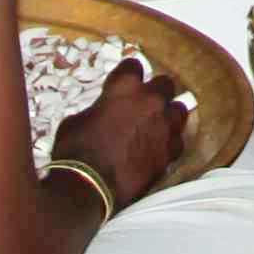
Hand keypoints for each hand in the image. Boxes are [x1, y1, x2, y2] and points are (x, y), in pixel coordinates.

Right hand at [60, 59, 188, 204]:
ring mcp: (165, 126)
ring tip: (156, 124)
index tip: (123, 82)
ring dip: (168, 114)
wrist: (89, 187)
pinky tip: (158, 148)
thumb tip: (104, 113)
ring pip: (178, 110)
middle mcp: (151, 101)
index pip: (134, 66)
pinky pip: (177, 139)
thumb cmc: (75, 150)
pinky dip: (169, 141)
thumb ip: (99, 109)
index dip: (128, 73)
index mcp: (125, 87)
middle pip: (165, 84)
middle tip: (142, 104)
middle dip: (154, 91)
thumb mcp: (77, 120)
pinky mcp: (171, 152)